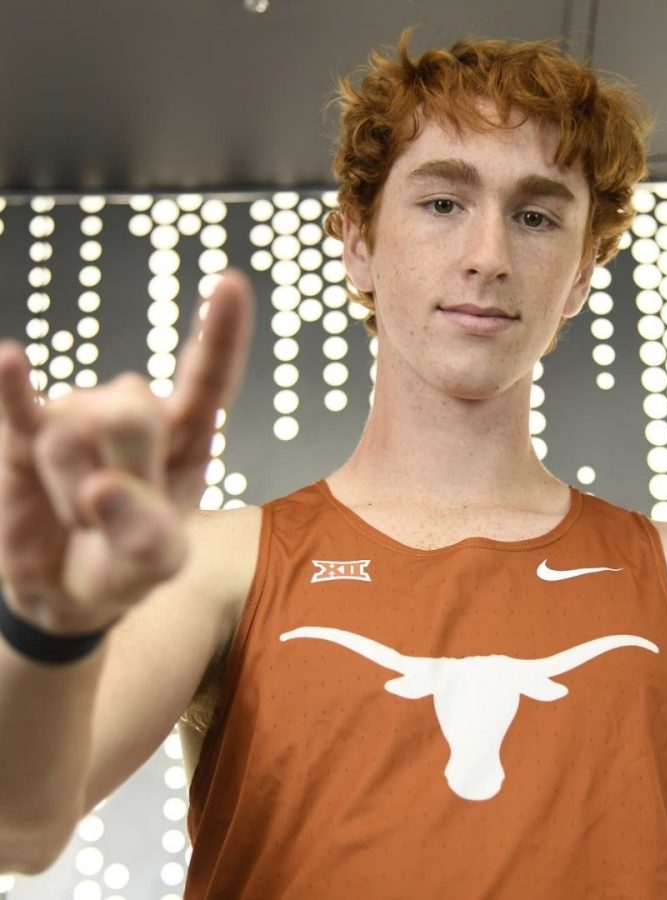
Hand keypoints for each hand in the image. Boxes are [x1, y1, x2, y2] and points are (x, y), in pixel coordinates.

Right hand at [0, 270, 254, 633]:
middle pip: (131, 411)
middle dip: (120, 475)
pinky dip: (11, 387)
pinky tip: (10, 361)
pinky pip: (17, 405)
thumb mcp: (156, 564)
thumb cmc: (127, 564)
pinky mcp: (24, 432)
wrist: (63, 587)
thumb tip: (103, 487)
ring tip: (79, 514)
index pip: (209, 379)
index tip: (229, 283)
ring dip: (72, 494)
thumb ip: (147, 535)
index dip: (219, 334)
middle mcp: (136, 411)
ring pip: (73, 434)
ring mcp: (79, 415)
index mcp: (187, 435)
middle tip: (112, 513)